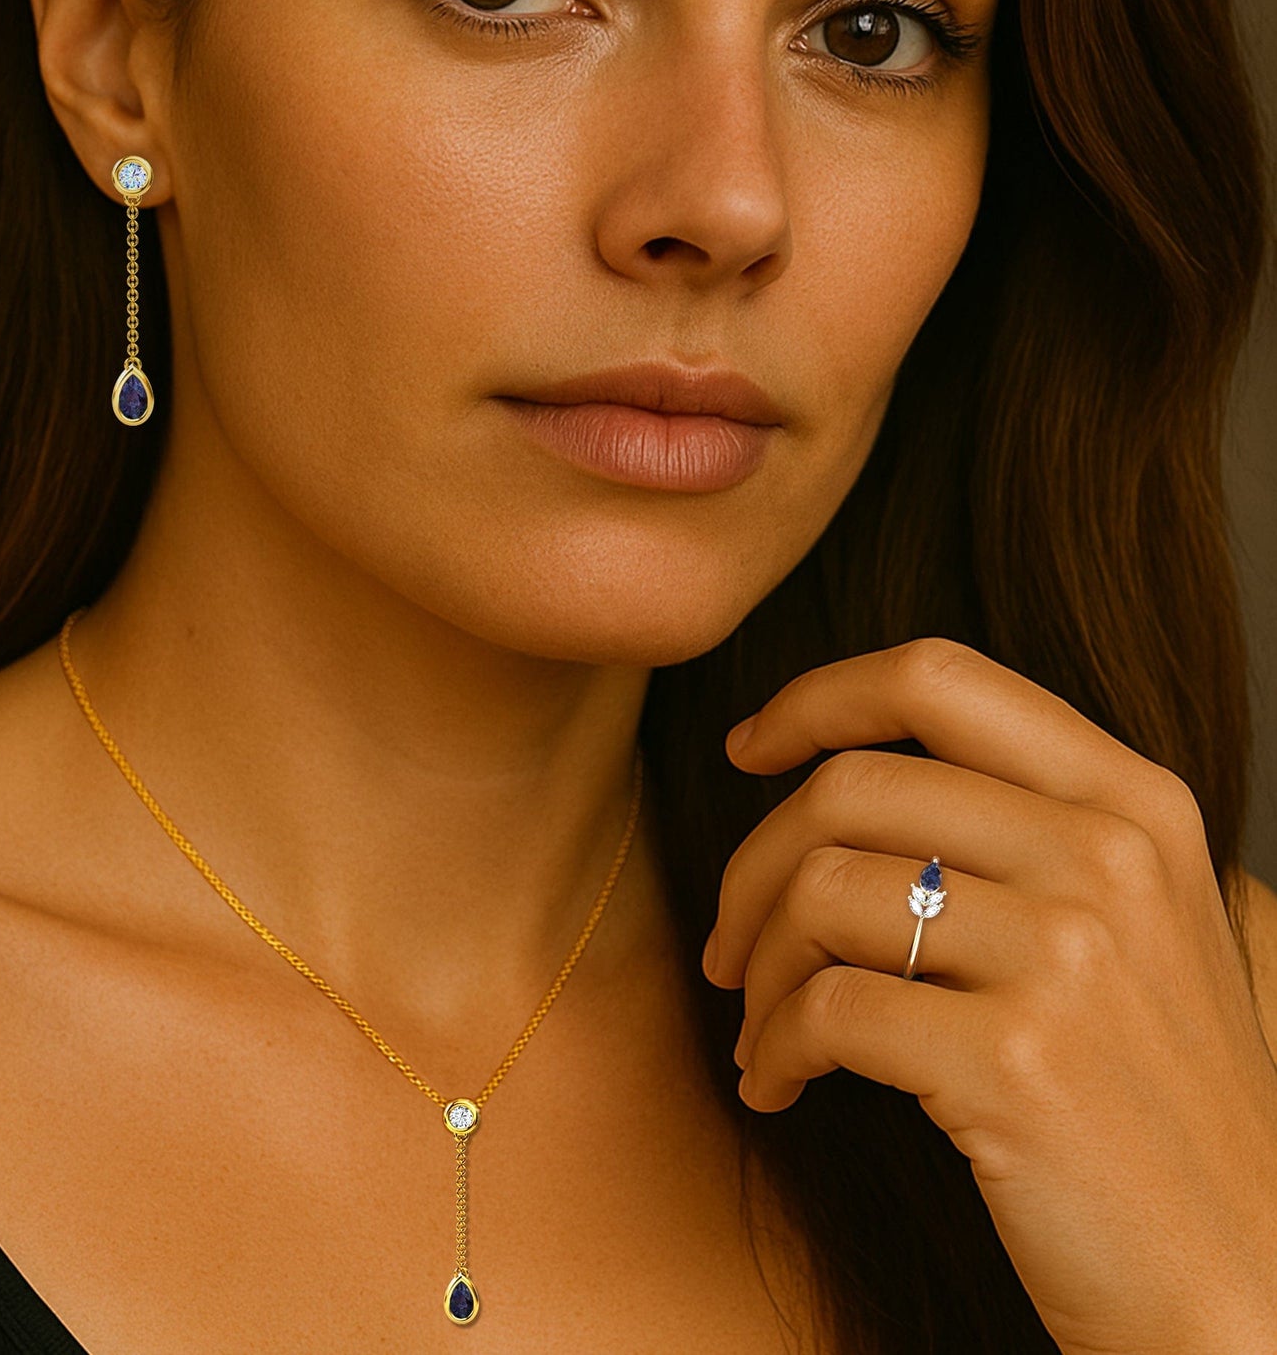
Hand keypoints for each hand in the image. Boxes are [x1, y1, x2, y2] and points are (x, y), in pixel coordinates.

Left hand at [703, 638, 1276, 1353]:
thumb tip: (835, 772)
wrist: (1239, 1276)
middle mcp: (1107, 855)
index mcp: (1132, 800)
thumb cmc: (1146, 1092)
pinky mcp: (1015, 1061)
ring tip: (762, 1025)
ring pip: (820, 889)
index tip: (748, 749)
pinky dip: (772, 1044)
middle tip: (730, 943)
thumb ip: (1018, 826)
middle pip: (849, 785)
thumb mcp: (1127, 921)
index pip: (937, 678)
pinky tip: (779, 1082)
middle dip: (751, 864)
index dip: (817, 698)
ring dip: (757, 966)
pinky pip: (825, 1007)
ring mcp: (1069, 955)